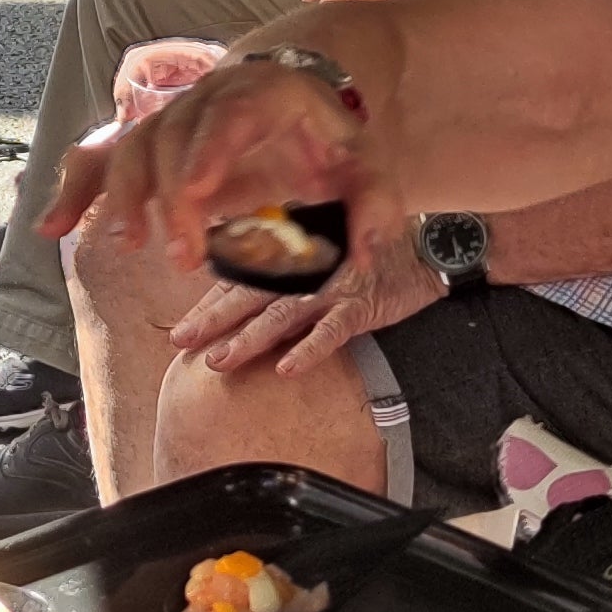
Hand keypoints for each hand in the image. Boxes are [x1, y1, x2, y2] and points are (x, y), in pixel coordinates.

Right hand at [47, 48, 377, 282]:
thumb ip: (373, 204)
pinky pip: (102, 155)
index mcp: (262, 94)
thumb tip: (368, 250)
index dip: (207, 151)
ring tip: (128, 244)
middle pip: (171, 138)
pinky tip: (52, 227)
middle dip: (168, 197)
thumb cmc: (329, 133)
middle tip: (182, 254)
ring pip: (130, 144)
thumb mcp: (365, 162)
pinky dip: (75, 188)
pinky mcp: (149, 140)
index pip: (227, 117)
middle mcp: (206, 99)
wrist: (299, 89)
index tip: (194, 193)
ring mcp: (172, 117)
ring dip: (122, 195)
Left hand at [168, 234, 440, 377]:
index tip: (181, 330)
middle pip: (250, 296)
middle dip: (213, 320)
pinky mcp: (362, 304)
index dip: (209, 304)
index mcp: (293, 253)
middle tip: (181, 343)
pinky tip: (287, 369)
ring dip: (250, 338)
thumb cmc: (374, 243)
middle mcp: (307, 267)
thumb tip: (238, 266)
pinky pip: (332, 330)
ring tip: (221, 361)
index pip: (242, 279)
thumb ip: (285, 257)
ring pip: (282, 314)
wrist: (430, 244)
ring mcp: (333, 286)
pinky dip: (310, 348)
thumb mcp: (325, 242)